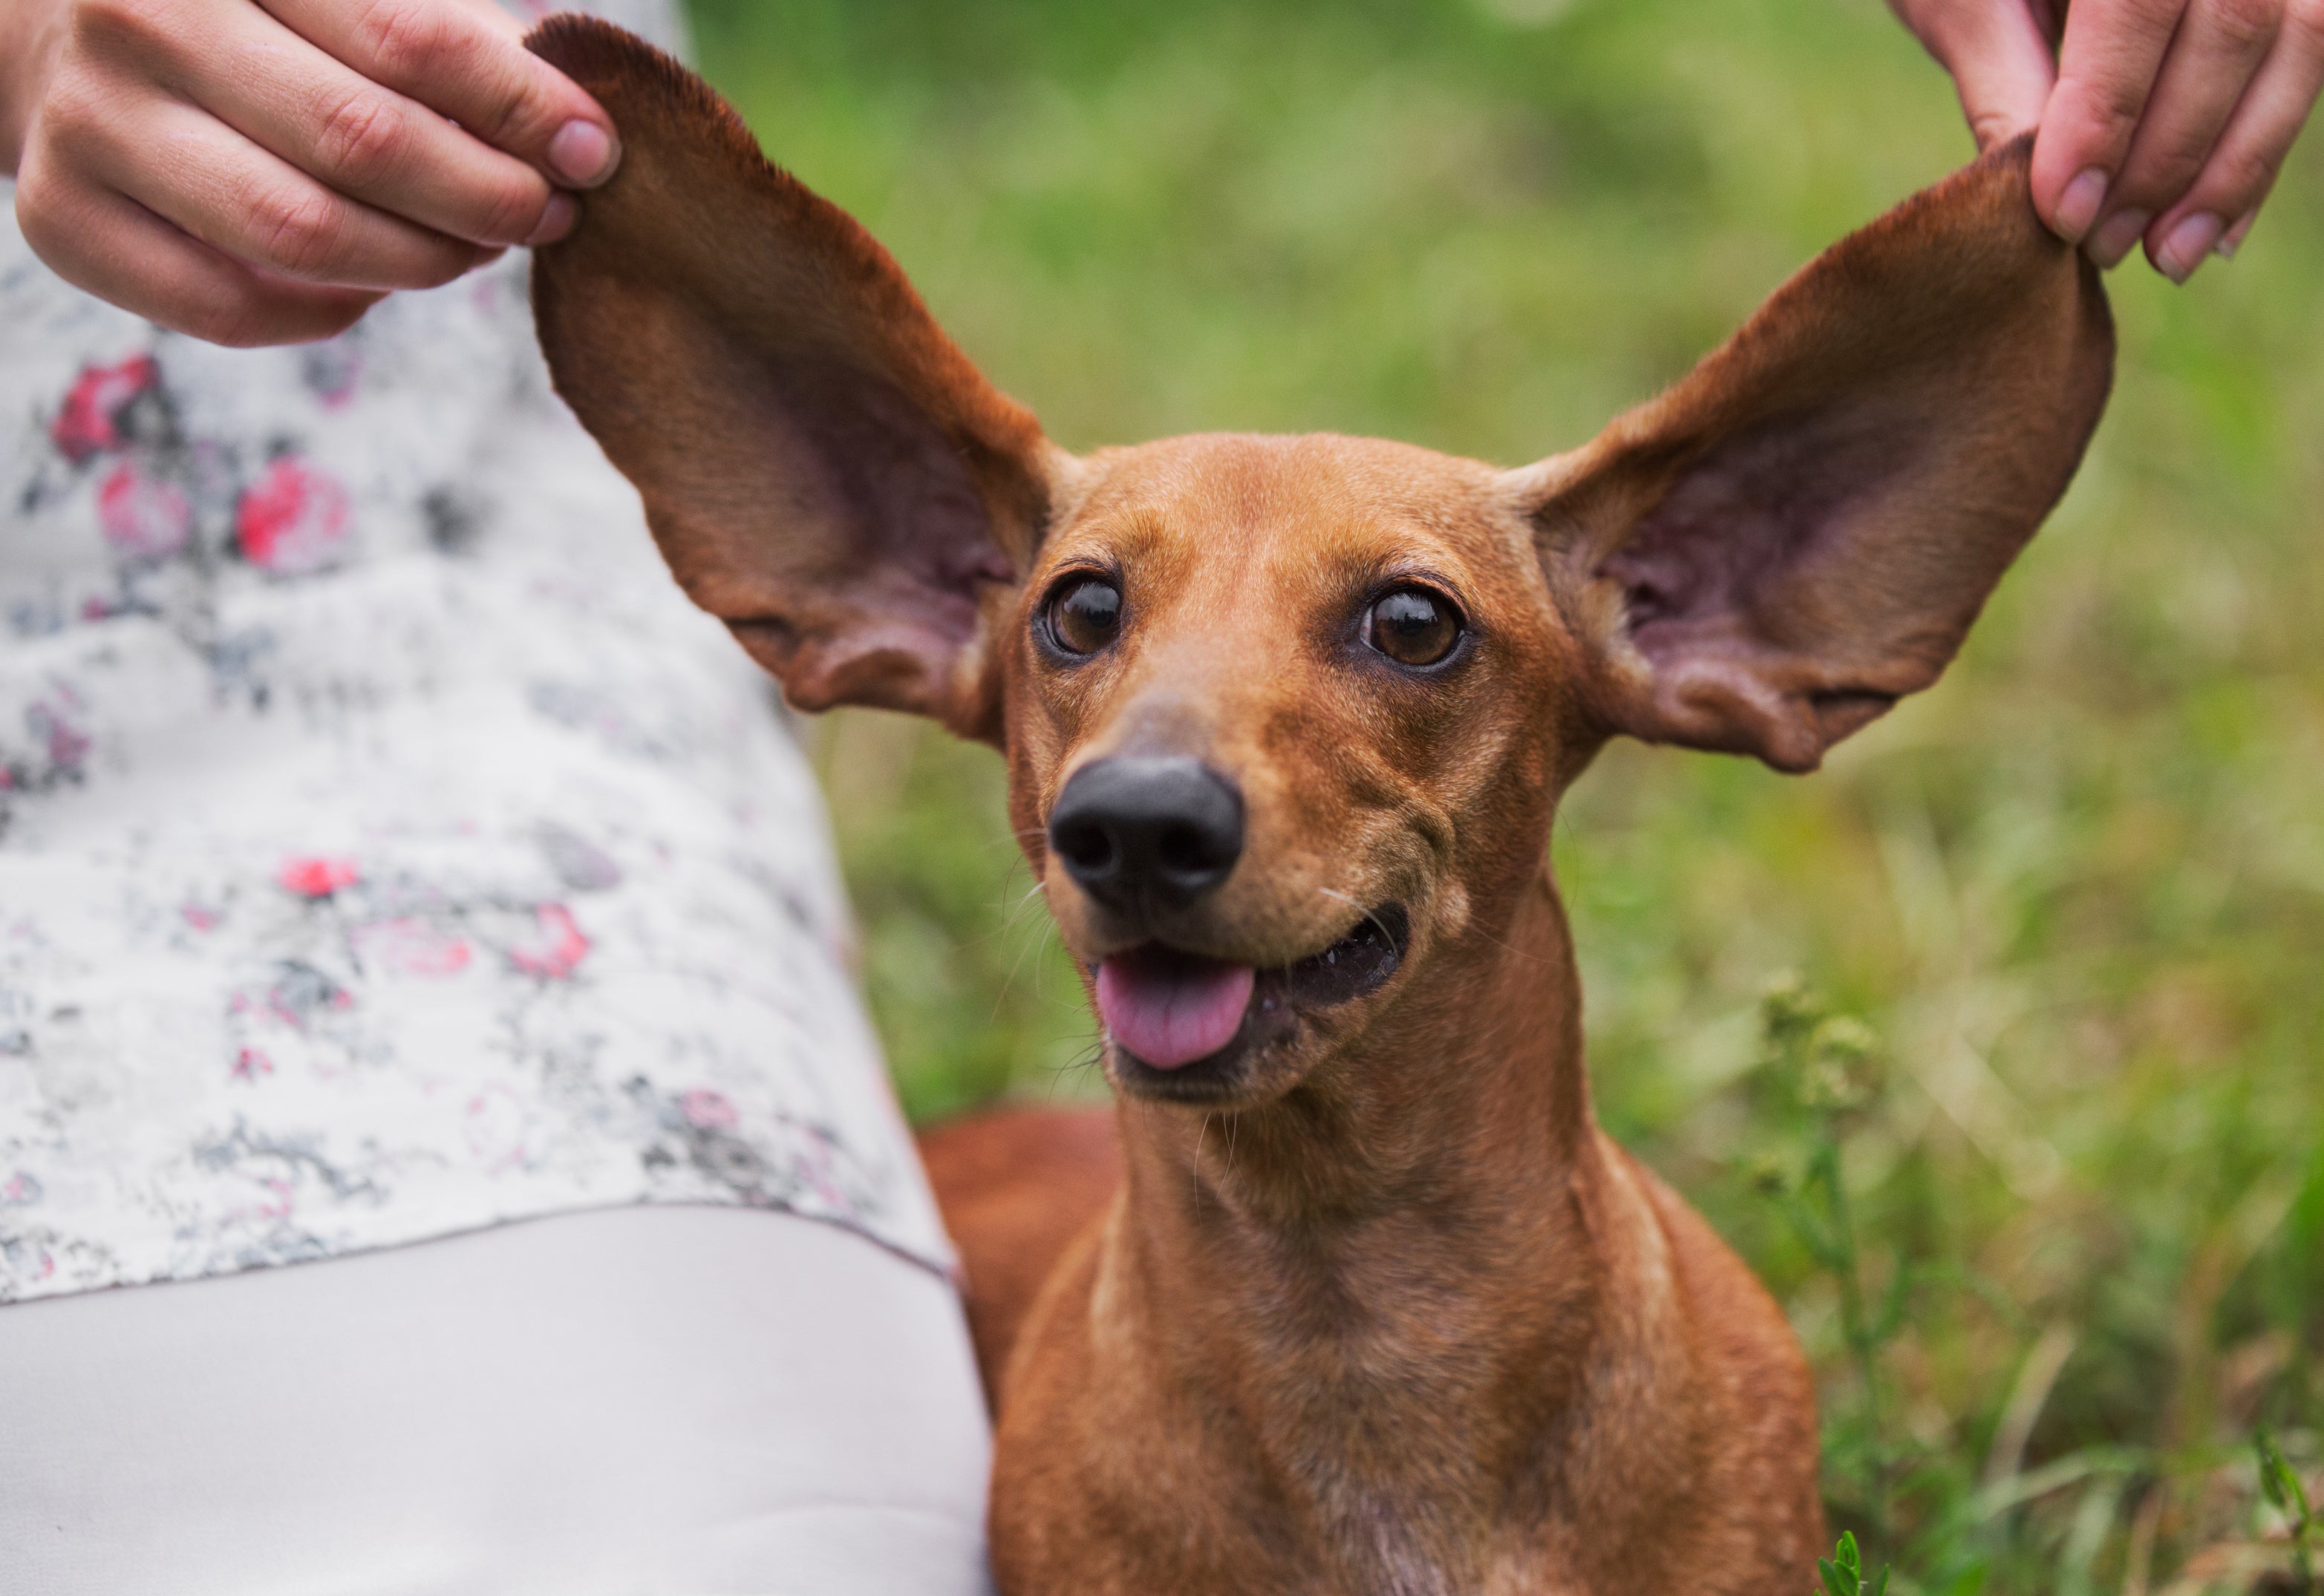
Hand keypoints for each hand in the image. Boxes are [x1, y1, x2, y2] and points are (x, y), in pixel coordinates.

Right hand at [0, 0, 621, 344]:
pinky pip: (231, 306)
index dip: (519, 107)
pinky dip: (327, 310)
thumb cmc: (247, 15)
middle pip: (361, 140)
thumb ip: (451, 39)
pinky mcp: (64, 222)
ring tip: (475, 249)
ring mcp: (90, 123)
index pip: (408, 37)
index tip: (594, 152)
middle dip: (485, 194)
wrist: (52, 35)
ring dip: (421, 260)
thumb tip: (578, 125)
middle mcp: (140, 19)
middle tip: (546, 214)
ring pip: (302, 232)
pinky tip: (370, 286)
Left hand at [1889, 0, 2323, 280]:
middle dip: (2169, 156)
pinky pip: (2305, 55)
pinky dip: (2260, 149)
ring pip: (2296, 43)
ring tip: (2164, 255)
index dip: (2108, 114)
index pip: (2139, 3)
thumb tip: (2046, 198)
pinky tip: (2214, 229)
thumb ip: (2003, 80)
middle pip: (2232, 25)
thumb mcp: (1965, 5)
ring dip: (2232, 167)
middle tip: (2102, 245)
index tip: (2065, 212)